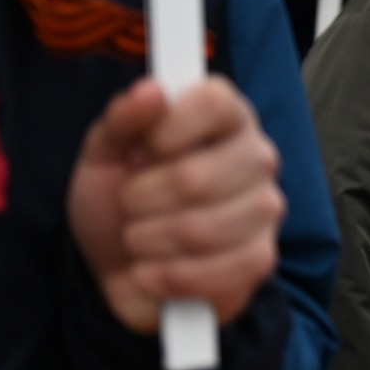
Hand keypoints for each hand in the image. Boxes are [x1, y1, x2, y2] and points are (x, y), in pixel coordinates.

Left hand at [67, 77, 286, 335]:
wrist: (121, 264)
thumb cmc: (119, 200)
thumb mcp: (104, 154)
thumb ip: (123, 121)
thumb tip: (150, 91)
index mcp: (226, 117)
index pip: (215, 102)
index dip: (168, 128)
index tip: (142, 148)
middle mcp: (257, 156)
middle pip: (197, 178)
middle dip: (140, 201)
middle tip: (130, 204)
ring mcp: (265, 209)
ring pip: (200, 231)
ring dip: (147, 242)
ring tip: (140, 239)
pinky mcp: (260, 258)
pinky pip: (212, 272)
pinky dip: (165, 277)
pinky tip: (154, 270)